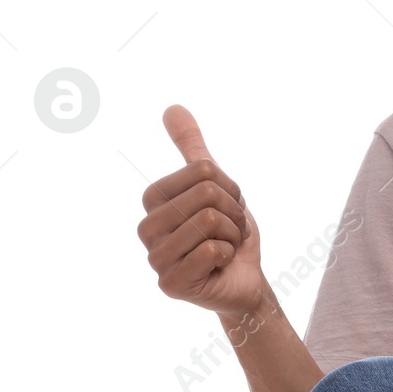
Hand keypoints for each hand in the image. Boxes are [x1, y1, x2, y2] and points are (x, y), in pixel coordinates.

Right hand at [137, 105, 266, 317]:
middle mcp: (147, 228)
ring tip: (225, 248)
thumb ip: (193, 150)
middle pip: (206, 195)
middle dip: (234, 213)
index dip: (229, 188)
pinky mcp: (170, 284)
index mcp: (153, 201)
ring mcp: (155, 258)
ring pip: (210, 222)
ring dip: (233, 236)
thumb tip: (172, 108)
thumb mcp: (217, 186)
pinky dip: (228, 256)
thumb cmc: (228, 235)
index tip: (228, 208)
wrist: (245, 280)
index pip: (203, 171)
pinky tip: (219, 266)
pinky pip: (211, 251)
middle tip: (230, 231)